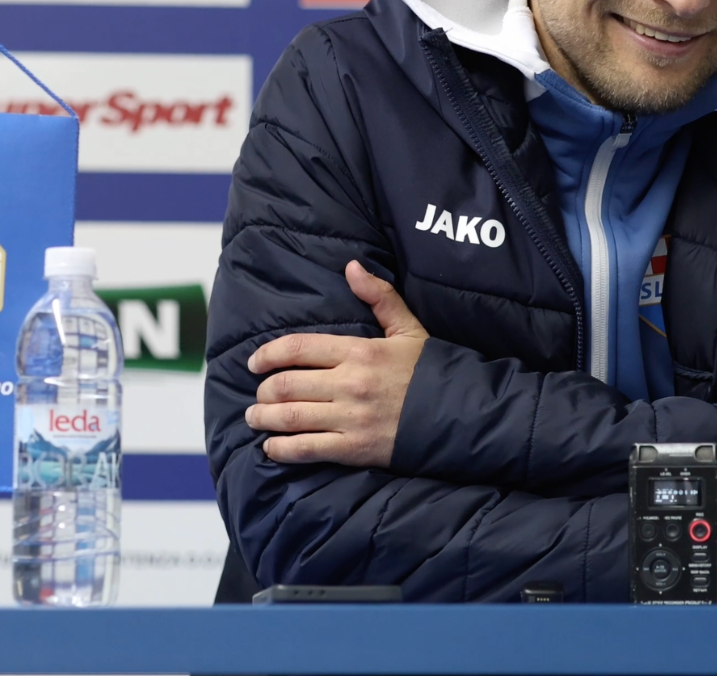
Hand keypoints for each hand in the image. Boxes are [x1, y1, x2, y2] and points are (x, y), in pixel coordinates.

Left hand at [245, 261, 428, 468]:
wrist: (461, 413)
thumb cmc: (432, 370)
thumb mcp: (408, 328)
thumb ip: (379, 296)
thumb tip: (351, 266)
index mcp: (359, 351)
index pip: (297, 348)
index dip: (268, 355)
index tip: (254, 363)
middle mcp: (350, 383)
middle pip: (287, 384)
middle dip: (263, 391)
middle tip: (257, 395)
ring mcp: (351, 417)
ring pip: (290, 417)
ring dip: (264, 418)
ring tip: (256, 418)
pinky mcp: (355, 448)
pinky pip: (307, 448)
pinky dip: (281, 449)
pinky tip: (272, 447)